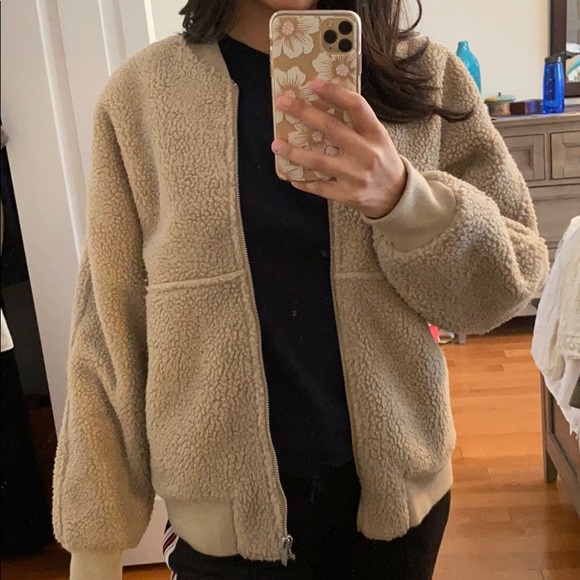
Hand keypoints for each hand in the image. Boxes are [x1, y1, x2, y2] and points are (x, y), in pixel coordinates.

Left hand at [271, 79, 406, 219]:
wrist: (396, 195)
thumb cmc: (381, 159)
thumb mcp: (377, 137)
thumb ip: (356, 124)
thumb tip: (321, 104)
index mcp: (375, 133)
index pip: (355, 106)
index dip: (334, 92)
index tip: (313, 83)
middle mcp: (366, 153)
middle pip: (331, 128)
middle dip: (303, 112)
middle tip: (283, 102)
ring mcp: (355, 176)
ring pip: (318, 161)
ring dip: (294, 152)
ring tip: (276, 144)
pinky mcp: (347, 195)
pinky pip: (319, 187)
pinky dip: (303, 181)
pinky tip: (291, 176)